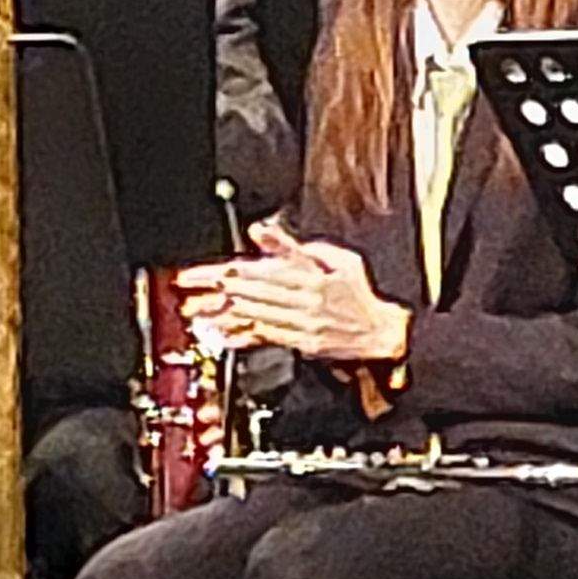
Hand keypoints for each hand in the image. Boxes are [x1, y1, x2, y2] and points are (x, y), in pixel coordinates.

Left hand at [204, 221, 408, 364]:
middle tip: (198, 283)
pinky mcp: (301, 342)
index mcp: (317, 277)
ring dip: (227, 308)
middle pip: (258, 290)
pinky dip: (244, 332)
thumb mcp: (345, 262)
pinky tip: (226, 330)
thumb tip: (273, 236)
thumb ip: (309, 249)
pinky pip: (268, 335)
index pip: (273, 269)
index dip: (243, 269)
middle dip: (225, 286)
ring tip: (202, 305)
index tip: (220, 269)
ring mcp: (303, 323)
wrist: (379, 333)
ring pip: (258, 312)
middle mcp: (308, 300)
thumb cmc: (360, 295)